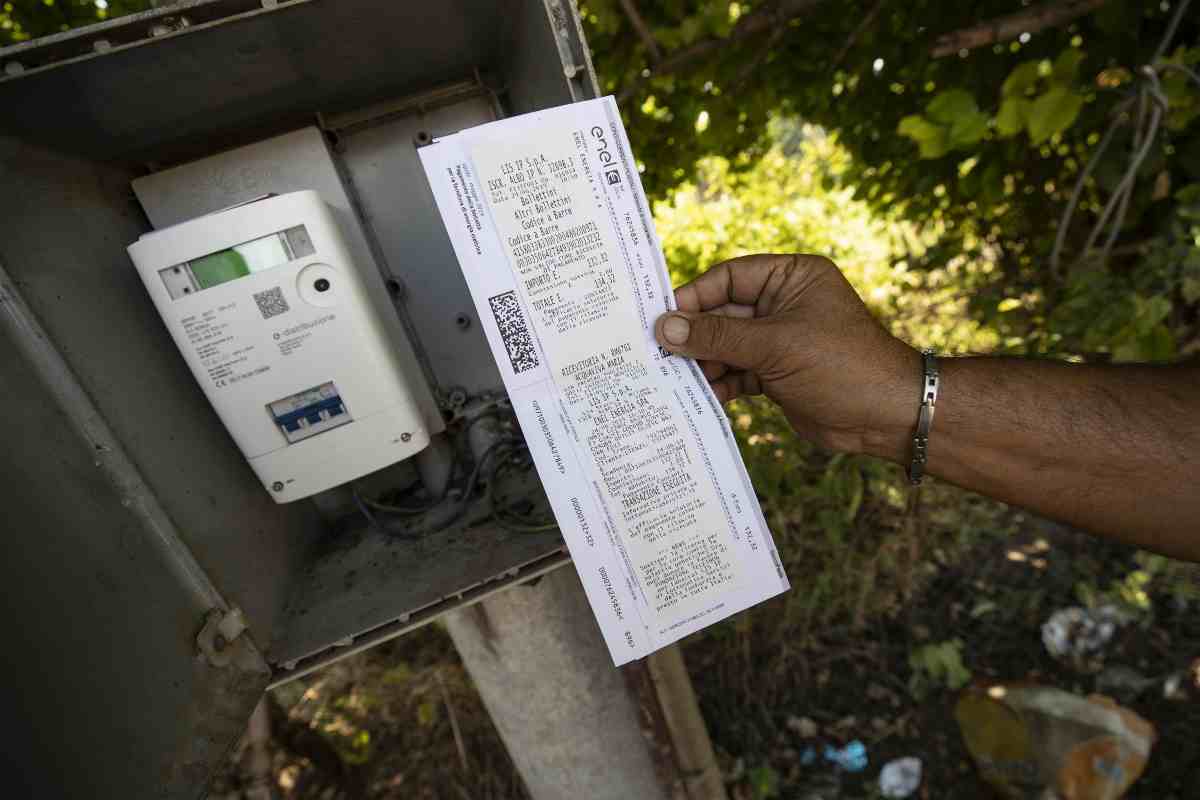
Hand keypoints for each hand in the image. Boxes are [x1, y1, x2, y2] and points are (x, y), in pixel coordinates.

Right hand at [654, 254, 919, 460]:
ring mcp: (779, 340)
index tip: (661, 318)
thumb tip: (666, 327)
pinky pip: (737, 372)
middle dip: (694, 335)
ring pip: (726, 346)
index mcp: (791, 277)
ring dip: (702, 362)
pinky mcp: (776, 373)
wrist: (886, 416)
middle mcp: (783, 304)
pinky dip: (719, 383)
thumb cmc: (842, 365)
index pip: (728, 278)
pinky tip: (697, 396)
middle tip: (655, 352)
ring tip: (670, 378)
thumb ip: (718, 336)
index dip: (694, 297)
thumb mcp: (776, 345)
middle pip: (722, 313)